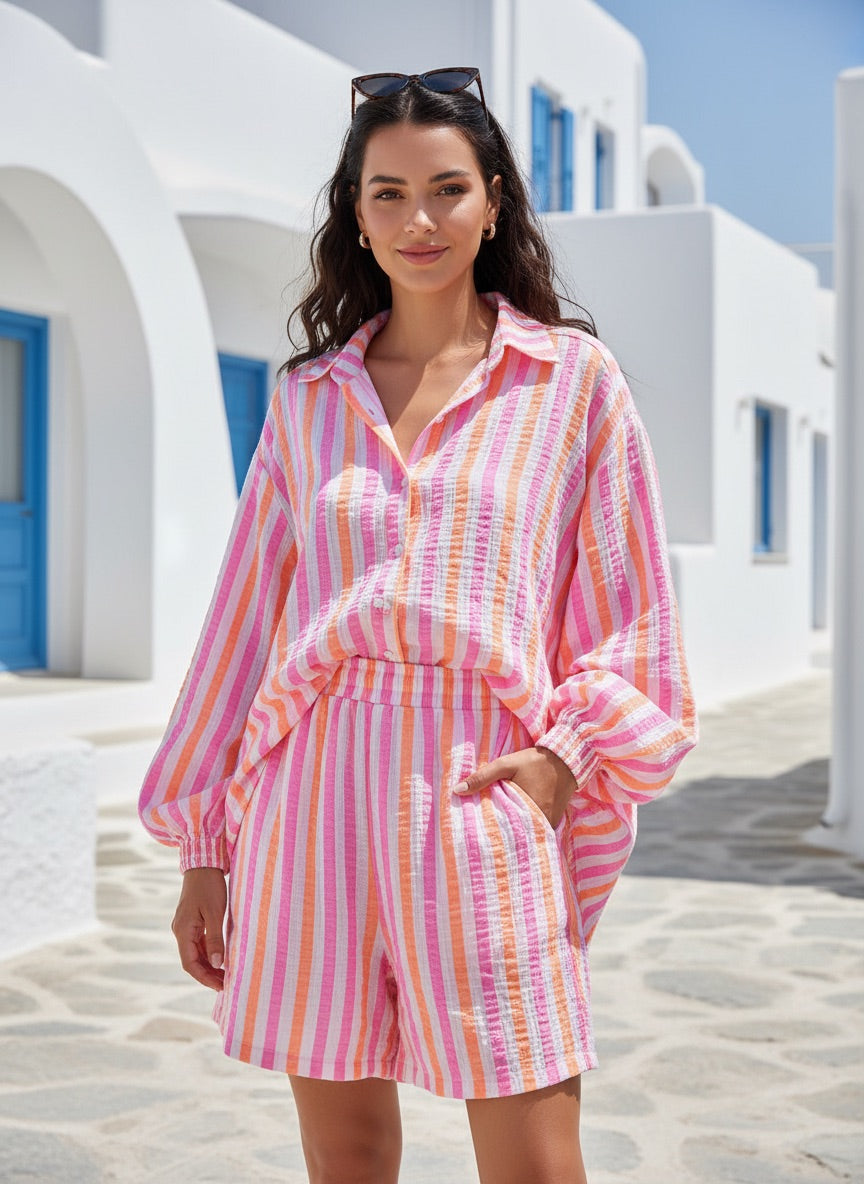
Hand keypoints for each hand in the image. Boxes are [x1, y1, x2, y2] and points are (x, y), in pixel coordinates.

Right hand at [172, 868, 227, 990]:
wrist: (203, 864)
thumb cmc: (209, 886)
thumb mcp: (215, 912)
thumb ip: (215, 938)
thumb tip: (217, 963)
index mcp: (183, 930)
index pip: (190, 963)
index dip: (204, 977)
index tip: (220, 987)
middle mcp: (180, 931)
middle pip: (191, 961)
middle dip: (207, 974)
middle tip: (226, 984)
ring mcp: (185, 926)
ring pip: (194, 953)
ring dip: (208, 965)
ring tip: (225, 975)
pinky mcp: (191, 921)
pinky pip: (198, 943)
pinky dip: (208, 953)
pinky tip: (220, 958)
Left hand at [453, 745, 576, 829]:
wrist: (566, 758)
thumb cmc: (534, 762)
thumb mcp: (506, 765)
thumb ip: (482, 777)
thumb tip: (457, 791)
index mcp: (529, 809)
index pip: (507, 832)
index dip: (494, 836)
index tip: (480, 839)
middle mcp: (542, 821)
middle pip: (518, 835)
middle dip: (504, 838)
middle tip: (486, 842)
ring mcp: (550, 822)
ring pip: (529, 833)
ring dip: (516, 834)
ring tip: (498, 837)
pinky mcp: (555, 820)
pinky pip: (538, 829)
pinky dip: (528, 828)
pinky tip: (516, 827)